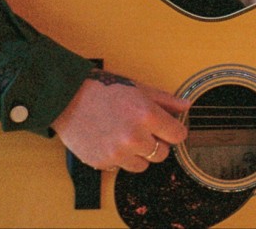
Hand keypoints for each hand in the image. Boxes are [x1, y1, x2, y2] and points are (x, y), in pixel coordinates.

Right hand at [50, 74, 189, 172]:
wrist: (68, 98)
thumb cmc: (104, 89)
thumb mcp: (138, 88)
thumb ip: (165, 100)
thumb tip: (186, 106)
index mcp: (146, 115)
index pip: (177, 136)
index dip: (174, 131)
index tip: (169, 128)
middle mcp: (134, 137)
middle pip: (162, 154)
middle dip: (156, 142)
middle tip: (143, 129)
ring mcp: (117, 153)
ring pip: (143, 165)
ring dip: (138, 153)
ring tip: (124, 134)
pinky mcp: (102, 163)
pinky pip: (121, 167)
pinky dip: (119, 157)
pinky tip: (110, 140)